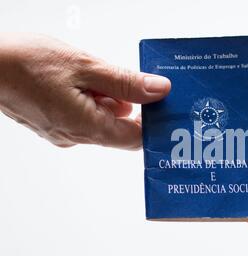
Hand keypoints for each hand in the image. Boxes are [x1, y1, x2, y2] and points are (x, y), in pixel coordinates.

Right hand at [0, 33, 170, 149]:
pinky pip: (84, 116)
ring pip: (101, 120)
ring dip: (107, 98)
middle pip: (119, 128)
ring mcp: (63, 132)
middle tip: (123, 77)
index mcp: (87, 127)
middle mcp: (76, 137)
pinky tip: (81, 79)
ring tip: (94, 74)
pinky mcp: (55, 124)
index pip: (135, 139)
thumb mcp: (85, 66)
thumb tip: (159, 91)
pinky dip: (91, 99)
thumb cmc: (25, 62)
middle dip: (127, 103)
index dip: (152, 123)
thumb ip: (125, 82)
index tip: (160, 103)